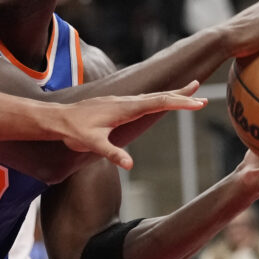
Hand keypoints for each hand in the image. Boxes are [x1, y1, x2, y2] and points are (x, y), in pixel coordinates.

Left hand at [53, 82, 206, 169]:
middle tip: (202, 95)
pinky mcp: (114, 103)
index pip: (157, 103)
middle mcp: (124, 101)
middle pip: (158, 96)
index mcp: (124, 108)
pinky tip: (158, 100)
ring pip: (150, 96)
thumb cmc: (73, 131)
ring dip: (170, 95)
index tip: (198, 103)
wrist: (56, 119)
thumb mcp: (92, 144)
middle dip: (181, 96)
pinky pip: (141, 99)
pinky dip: (156, 98)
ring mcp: (119, 101)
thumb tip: (129, 165)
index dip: (179, 103)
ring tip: (188, 92)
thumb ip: (112, 154)